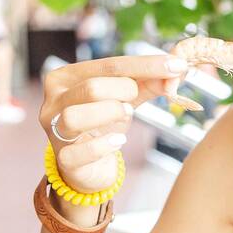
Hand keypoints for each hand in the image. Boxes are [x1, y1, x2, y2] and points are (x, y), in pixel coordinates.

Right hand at [39, 53, 188, 193]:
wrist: (88, 167)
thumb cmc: (102, 125)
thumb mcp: (125, 99)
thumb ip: (148, 83)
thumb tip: (178, 68)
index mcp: (66, 77)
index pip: (109, 65)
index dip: (145, 65)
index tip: (176, 65)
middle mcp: (54, 100)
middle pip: (92, 88)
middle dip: (123, 91)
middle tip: (133, 102)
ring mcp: (54, 130)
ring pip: (76, 116)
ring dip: (110, 114)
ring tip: (125, 116)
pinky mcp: (63, 159)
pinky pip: (80, 152)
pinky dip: (104, 145)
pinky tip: (118, 142)